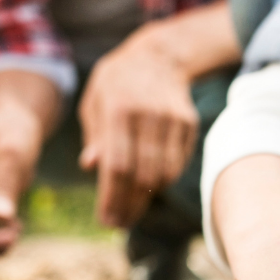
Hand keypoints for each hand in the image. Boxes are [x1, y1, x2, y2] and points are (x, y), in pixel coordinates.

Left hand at [78, 28, 198, 228]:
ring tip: (131, 210)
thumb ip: (94, 136)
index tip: (107, 220)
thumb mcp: (94, 103)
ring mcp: (172, 119)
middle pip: (142, 176)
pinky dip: (162, 182)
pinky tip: (148, 188)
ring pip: (163, 174)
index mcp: (118, 108)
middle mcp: (148, 115)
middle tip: (119, 223)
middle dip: (130, 206)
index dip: (112, 198)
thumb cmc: (115, 84)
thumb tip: (91, 167)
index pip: (117, 165)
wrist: (157, 55)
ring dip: (146, 199)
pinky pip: (177, 164)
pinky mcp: (188, 124)